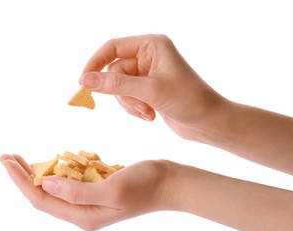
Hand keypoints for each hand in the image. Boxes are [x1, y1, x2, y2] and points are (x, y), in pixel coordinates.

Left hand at [0, 154, 180, 229]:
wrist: (170, 183)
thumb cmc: (146, 185)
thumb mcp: (112, 189)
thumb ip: (77, 191)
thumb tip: (45, 183)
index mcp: (84, 215)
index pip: (41, 200)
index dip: (21, 181)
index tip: (6, 161)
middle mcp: (83, 212)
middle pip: (44, 195)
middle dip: (23, 176)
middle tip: (6, 156)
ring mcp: (90, 201)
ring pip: (55, 188)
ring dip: (37, 171)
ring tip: (21, 157)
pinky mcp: (97, 189)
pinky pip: (71, 181)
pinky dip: (58, 169)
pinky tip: (53, 159)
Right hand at [80, 34, 227, 140]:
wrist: (208, 122)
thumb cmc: (188, 100)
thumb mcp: (150, 91)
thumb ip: (116, 85)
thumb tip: (86, 81)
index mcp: (151, 45)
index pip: (112, 48)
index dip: (95, 63)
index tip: (83, 83)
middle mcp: (148, 56)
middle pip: (115, 72)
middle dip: (123, 94)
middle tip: (139, 106)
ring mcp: (147, 74)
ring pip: (119, 88)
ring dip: (130, 104)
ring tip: (148, 112)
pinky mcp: (148, 90)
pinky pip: (127, 98)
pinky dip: (135, 109)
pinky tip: (151, 116)